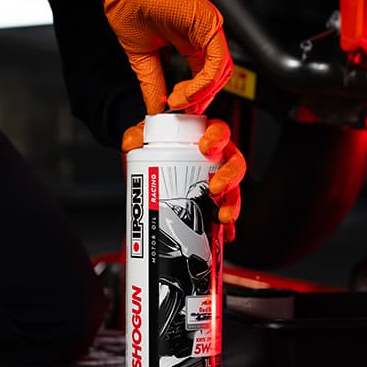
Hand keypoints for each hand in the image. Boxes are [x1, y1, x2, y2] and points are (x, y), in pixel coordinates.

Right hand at [98, 0, 232, 114]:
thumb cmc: (129, 6)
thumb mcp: (142, 58)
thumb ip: (152, 83)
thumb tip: (156, 108)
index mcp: (192, 40)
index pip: (204, 76)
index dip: (193, 97)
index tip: (176, 109)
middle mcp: (205, 33)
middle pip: (217, 77)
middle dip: (200, 100)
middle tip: (181, 111)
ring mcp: (209, 27)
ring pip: (221, 72)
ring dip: (201, 94)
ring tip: (178, 102)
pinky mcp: (209, 23)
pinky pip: (216, 62)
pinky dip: (203, 83)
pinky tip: (184, 92)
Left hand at [123, 119, 244, 241]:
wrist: (154, 168)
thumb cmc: (158, 146)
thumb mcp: (145, 138)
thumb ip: (135, 136)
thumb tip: (130, 143)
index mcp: (205, 138)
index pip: (219, 132)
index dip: (217, 137)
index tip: (205, 147)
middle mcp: (219, 159)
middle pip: (235, 163)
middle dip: (229, 176)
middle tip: (214, 187)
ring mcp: (220, 181)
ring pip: (234, 191)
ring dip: (232, 204)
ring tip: (222, 216)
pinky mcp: (216, 203)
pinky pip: (227, 214)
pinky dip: (226, 227)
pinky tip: (224, 234)